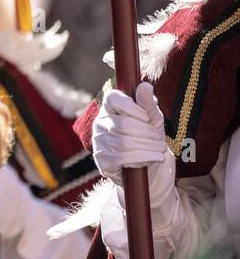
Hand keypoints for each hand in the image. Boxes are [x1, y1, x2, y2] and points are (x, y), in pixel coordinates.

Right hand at [91, 81, 176, 210]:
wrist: (150, 173)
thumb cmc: (150, 141)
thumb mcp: (154, 121)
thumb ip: (148, 103)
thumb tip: (145, 85)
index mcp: (109, 109)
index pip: (113, 98)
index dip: (132, 107)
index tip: (146, 117)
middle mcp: (100, 124)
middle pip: (123, 123)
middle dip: (147, 133)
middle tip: (160, 139)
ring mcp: (98, 143)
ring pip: (124, 142)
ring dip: (149, 147)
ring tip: (160, 149)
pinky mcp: (102, 161)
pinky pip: (122, 158)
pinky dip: (143, 158)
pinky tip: (154, 159)